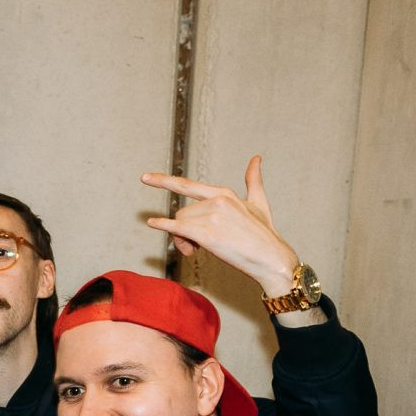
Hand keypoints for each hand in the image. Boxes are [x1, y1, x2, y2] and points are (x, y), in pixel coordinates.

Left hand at [142, 155, 299, 295]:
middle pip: (181, 213)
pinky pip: (177, 228)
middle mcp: (216, 201)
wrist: (271, 257)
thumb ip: (253, 181)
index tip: (145, 178)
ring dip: (183, 240)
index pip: (188, 185)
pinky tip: (151, 223)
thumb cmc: (264, 233)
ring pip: (179, 224)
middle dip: (184, 230)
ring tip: (199, 251)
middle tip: (196, 247)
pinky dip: (163, 226)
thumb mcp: (258, 202)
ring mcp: (212, 216)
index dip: (164, 181)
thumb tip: (256, 158)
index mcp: (224, 193)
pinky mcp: (208, 234)